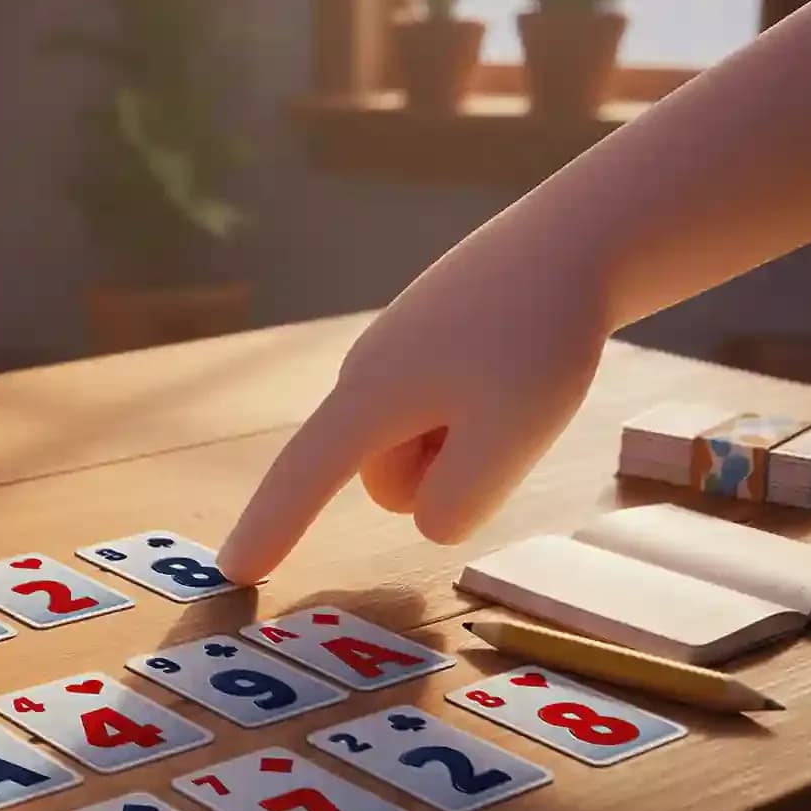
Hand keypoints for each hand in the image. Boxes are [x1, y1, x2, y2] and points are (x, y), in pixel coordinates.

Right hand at [216, 212, 612, 583]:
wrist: (580, 236)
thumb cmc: (539, 339)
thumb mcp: (504, 443)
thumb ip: (454, 505)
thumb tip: (427, 518)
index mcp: (369, 397)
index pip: (302, 480)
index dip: (268, 530)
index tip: (231, 574)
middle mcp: (369, 370)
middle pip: (385, 477)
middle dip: (436, 481)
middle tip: (507, 424)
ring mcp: (401, 348)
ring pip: (419, 445)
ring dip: (464, 446)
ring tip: (519, 390)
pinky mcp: (434, 335)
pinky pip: (444, 408)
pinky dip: (482, 412)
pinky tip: (523, 364)